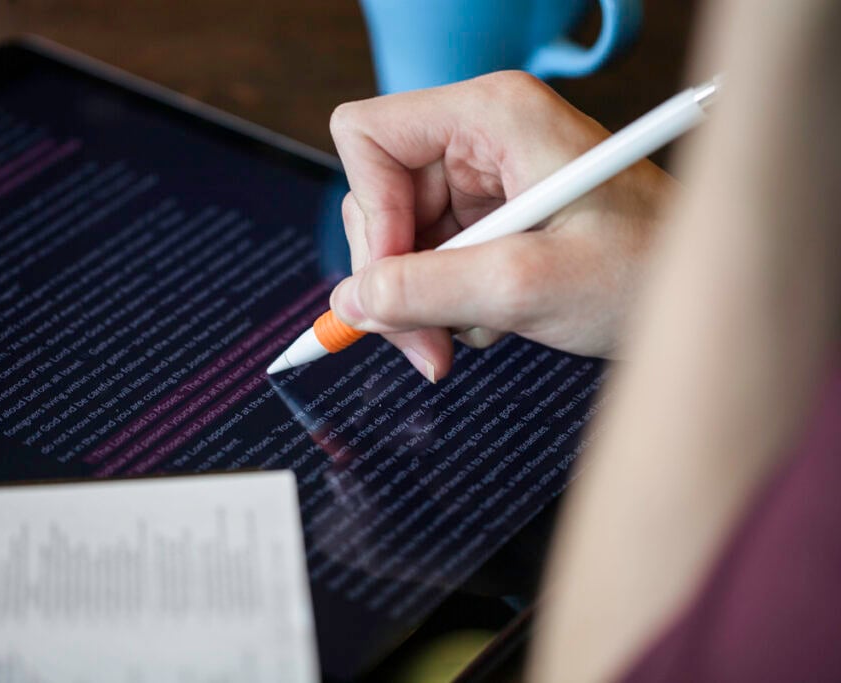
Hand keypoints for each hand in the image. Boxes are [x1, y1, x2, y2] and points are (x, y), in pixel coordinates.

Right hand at [328, 71, 674, 380]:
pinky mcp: (492, 217)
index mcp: (493, 115)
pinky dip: (447, 302)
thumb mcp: (525, 286)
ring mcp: (485, 178)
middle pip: (377, 197)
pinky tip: (493, 321)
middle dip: (394, 277)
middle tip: (426, 344)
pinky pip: (430, 259)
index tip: (390, 280)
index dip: (367, 211)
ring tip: (475, 332)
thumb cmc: (646, 272)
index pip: (368, 136)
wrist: (703, 301)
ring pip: (399, 238)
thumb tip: (350, 301)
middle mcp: (481, 136)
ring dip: (422, 300)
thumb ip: (424, 290)